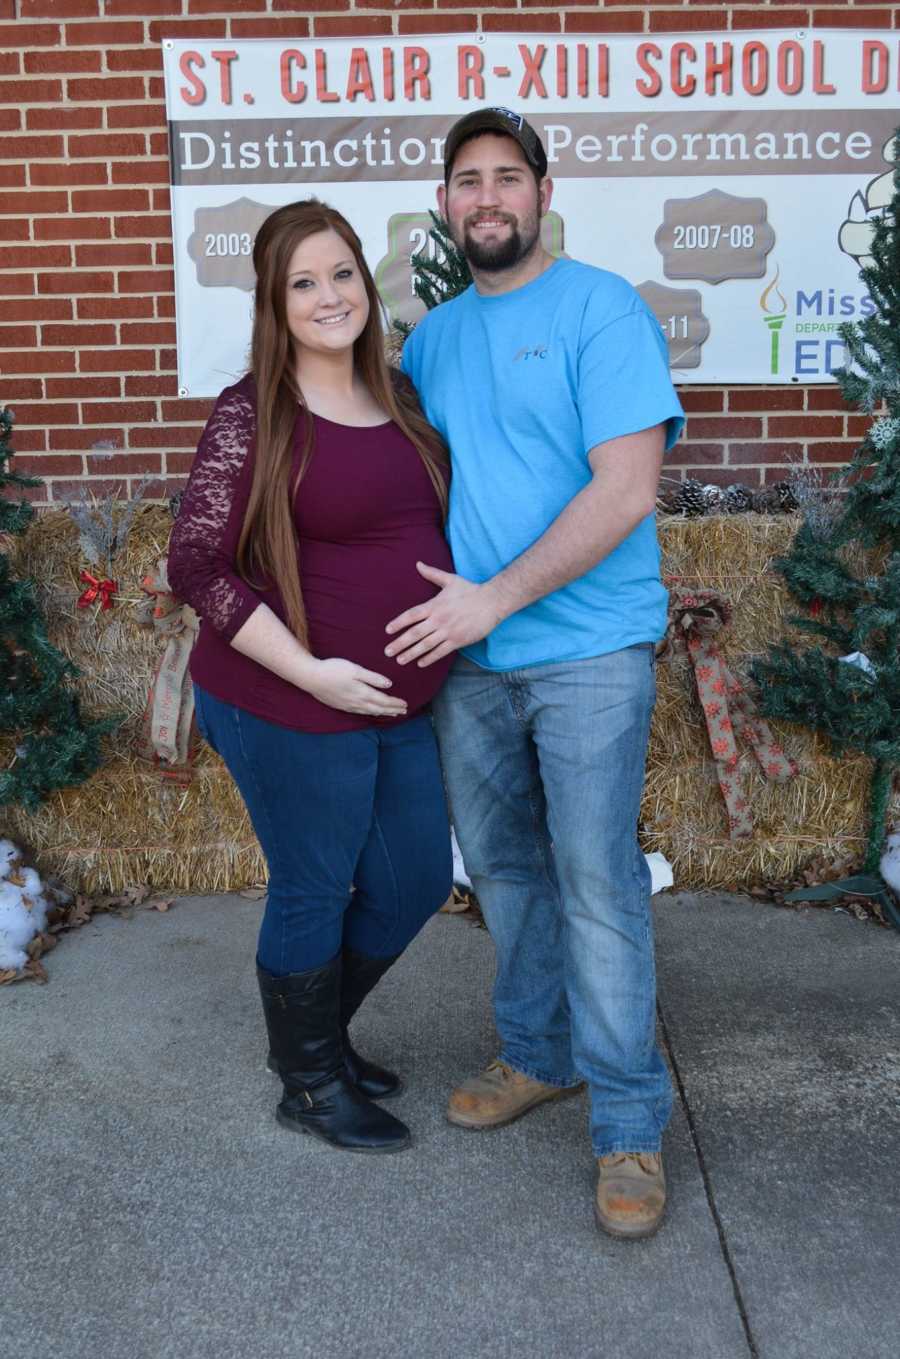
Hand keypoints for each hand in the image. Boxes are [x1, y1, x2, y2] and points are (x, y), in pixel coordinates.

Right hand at [306, 658, 407, 716]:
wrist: (311, 677)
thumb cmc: (333, 669)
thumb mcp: (355, 669)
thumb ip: (373, 677)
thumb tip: (389, 684)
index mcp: (363, 693)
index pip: (384, 701)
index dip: (395, 703)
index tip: (405, 704)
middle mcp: (357, 702)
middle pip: (379, 709)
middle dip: (392, 710)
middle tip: (403, 711)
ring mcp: (348, 706)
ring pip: (370, 712)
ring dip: (383, 713)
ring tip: (392, 714)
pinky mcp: (341, 706)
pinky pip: (360, 712)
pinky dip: (370, 713)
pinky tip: (371, 712)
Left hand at [384, 563, 502, 666]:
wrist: (492, 601)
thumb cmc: (470, 590)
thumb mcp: (450, 580)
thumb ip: (432, 574)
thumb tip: (418, 564)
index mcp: (435, 605)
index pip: (411, 615)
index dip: (398, 623)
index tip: (388, 630)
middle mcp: (439, 619)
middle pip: (414, 633)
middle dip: (400, 643)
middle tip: (387, 652)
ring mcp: (448, 631)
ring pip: (425, 645)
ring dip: (411, 653)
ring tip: (400, 660)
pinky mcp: (458, 640)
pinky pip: (440, 652)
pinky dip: (429, 658)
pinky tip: (420, 663)